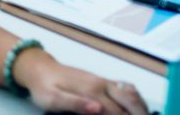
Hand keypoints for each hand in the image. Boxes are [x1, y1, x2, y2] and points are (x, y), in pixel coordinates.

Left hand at [16, 51, 148, 114]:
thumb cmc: (44, 87)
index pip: (116, 112)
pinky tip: (136, 107)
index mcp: (90, 91)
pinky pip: (124, 87)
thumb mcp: (52, 100)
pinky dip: (135, 97)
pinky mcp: (101, 80)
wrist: (39, 69)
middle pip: (129, 101)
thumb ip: (75, 104)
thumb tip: (97, 110)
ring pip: (130, 92)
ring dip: (140, 106)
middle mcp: (100, 84)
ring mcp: (102, 81)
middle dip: (139, 114)